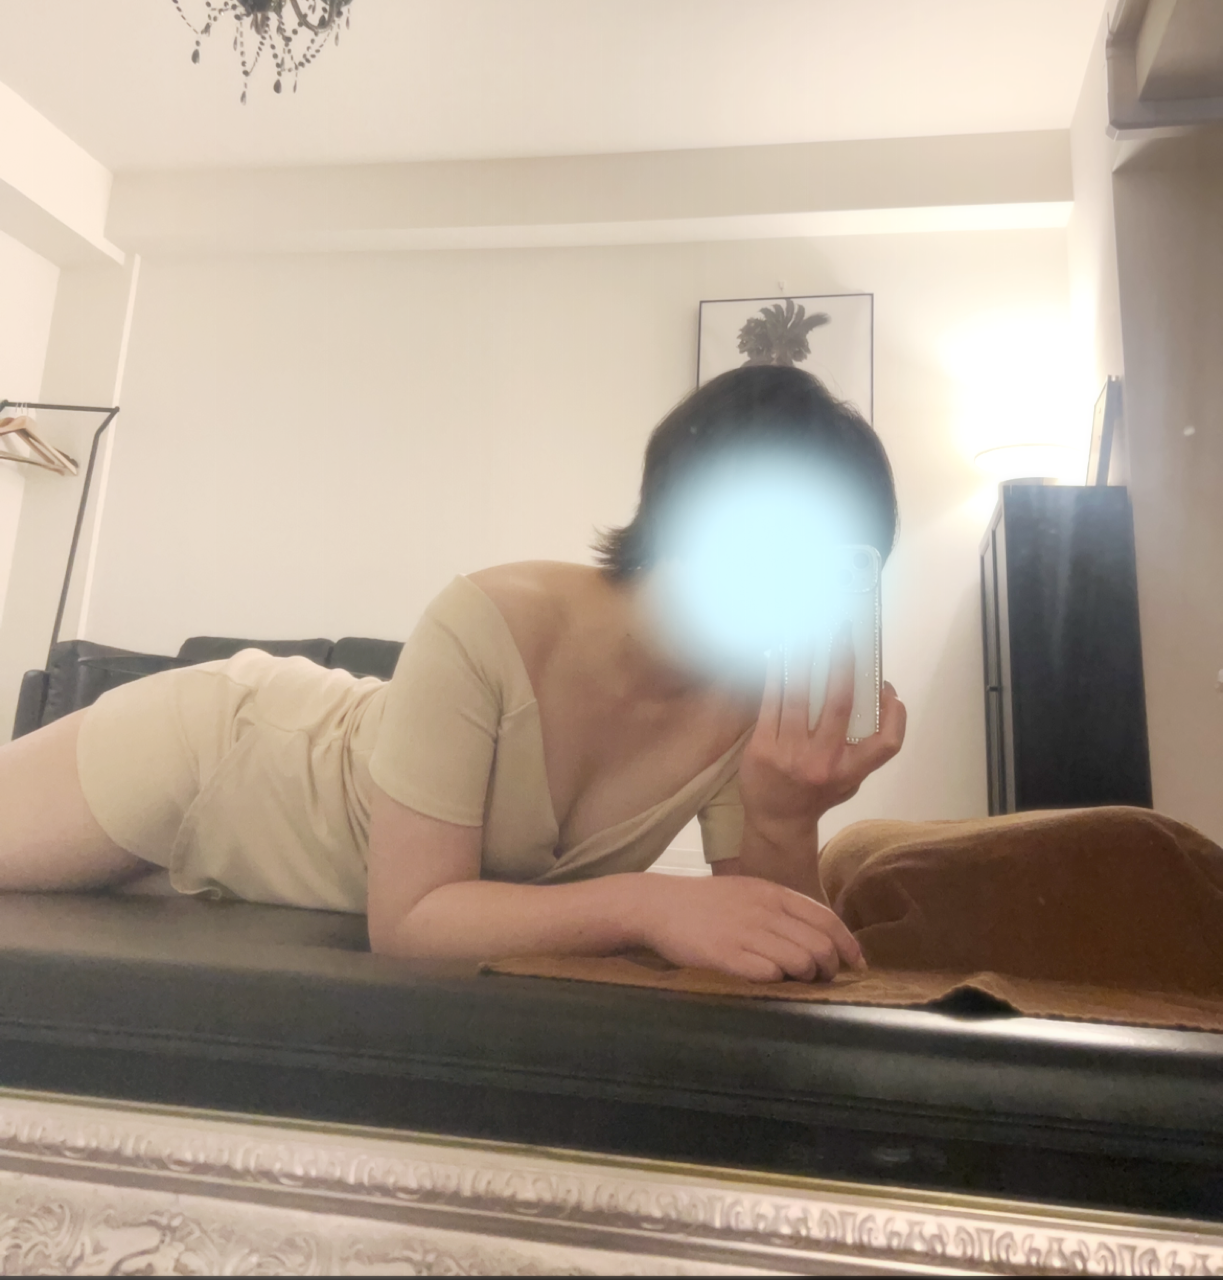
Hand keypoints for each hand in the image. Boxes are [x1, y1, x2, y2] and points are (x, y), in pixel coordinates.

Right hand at [639, 874, 864, 982]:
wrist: (659, 905)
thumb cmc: (705, 902)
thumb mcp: (748, 891)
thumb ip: (780, 908)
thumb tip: (816, 934)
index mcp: (773, 893)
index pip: (826, 919)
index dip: (848, 945)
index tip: (857, 964)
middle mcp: (765, 911)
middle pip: (820, 945)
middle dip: (830, 968)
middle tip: (824, 980)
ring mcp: (746, 933)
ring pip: (801, 961)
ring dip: (806, 978)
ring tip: (799, 984)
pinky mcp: (727, 955)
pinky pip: (769, 974)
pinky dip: (777, 982)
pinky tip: (769, 983)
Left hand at [738, 627, 905, 835]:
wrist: (776, 820)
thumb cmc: (819, 794)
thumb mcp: (850, 780)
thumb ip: (863, 746)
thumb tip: (876, 694)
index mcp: (849, 772)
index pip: (886, 743)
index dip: (895, 715)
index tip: (889, 689)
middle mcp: (822, 762)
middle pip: (838, 703)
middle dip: (842, 661)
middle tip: (842, 632)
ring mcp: (789, 754)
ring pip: (800, 694)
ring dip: (805, 658)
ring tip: (808, 631)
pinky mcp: (762, 747)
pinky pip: (771, 701)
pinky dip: (777, 674)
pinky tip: (780, 654)